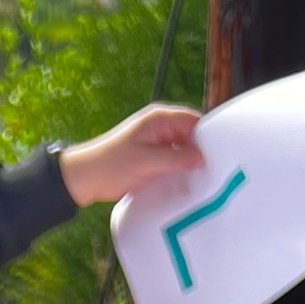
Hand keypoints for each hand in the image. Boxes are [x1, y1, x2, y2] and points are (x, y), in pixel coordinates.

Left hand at [59, 103, 202, 207]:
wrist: (83, 178)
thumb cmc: (110, 165)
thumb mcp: (146, 162)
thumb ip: (176, 158)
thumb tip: (202, 158)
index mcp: (160, 119)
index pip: (195, 121)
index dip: (209, 137)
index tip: (221, 156)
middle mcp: (161, 127)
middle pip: (192, 136)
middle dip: (202, 152)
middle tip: (216, 171)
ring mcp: (157, 142)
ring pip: (184, 150)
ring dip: (191, 163)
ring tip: (204, 180)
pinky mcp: (152, 157)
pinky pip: (174, 161)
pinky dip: (180, 170)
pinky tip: (187, 184)